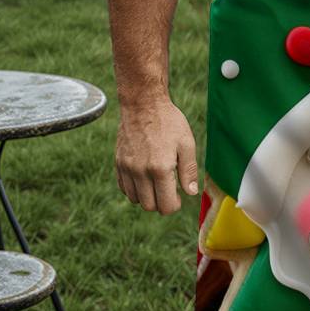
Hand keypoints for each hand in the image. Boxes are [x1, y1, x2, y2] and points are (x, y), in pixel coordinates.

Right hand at [115, 98, 197, 214]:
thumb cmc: (169, 122)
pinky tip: (144, 177)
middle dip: (161, 203)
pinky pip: (124, 188)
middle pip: (150, 206)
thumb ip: (188, 170)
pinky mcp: (118, 164)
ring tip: (157, 182)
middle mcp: (140, 172)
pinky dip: (134, 189)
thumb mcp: (186, 142)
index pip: (166, 205)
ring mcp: (127, 169)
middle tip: (169, 191)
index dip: (175, 205)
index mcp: (160, 168)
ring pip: (135, 200)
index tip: (178, 198)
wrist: (143, 104)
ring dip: (147, 197)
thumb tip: (191, 192)